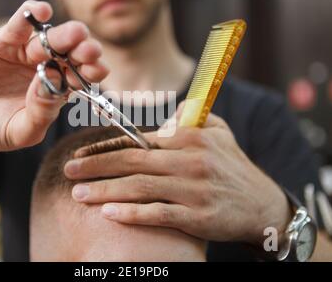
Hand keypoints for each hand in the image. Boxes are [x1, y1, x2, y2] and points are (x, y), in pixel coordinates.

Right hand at [0, 0, 106, 151]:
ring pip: (49, 39)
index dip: (91, 71)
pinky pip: (18, 26)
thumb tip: (56, 82)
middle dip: (83, 51)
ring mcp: (24, 54)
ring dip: (63, 35)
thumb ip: (42, 113)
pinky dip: (29, 16)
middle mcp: (45, 68)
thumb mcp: (21, 131)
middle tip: (90, 51)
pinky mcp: (2, 42)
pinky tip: (42, 12)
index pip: (80, 77)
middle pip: (70, 55)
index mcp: (55, 91)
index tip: (99, 69)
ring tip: (74, 34)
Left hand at [64, 111, 291, 245]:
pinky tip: (109, 213)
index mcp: (190, 137)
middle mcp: (190, 161)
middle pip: (132, 161)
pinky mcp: (199, 217)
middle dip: (95, 166)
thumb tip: (165, 115)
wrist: (262, 205)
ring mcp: (194, 190)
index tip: (80, 152)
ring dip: (105, 190)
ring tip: (78, 193)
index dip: (105, 146)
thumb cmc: (233, 166)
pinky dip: (132, 214)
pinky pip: (159, 214)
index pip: (138, 140)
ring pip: (140, 187)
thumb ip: (191, 116)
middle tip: (68, 170)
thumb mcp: (219, 130)